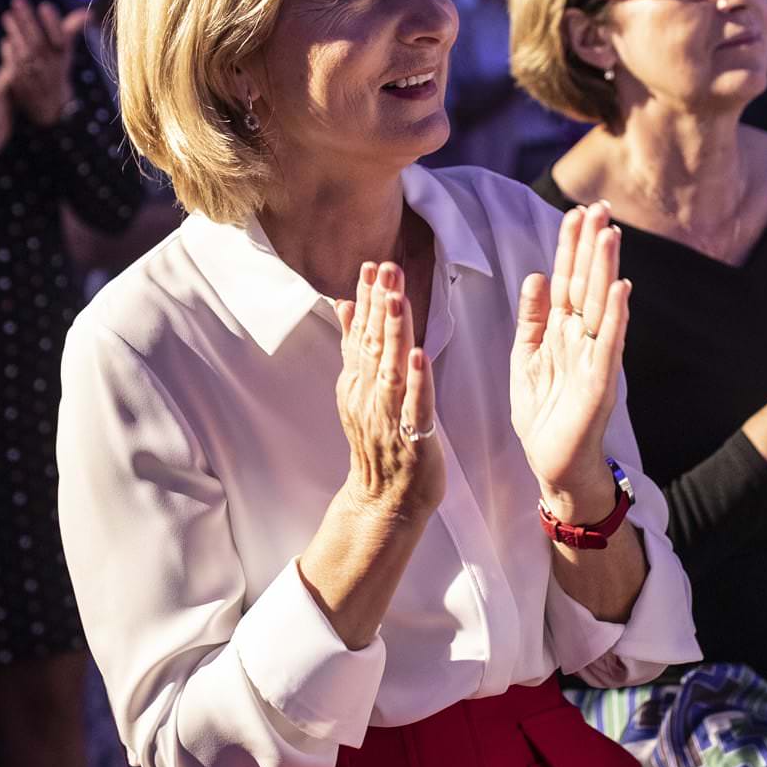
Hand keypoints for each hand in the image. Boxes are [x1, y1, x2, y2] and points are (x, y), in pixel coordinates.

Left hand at [0, 0, 89, 126]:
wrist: (48, 104)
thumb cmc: (54, 66)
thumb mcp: (65, 49)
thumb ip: (72, 28)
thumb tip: (89, 14)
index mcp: (63, 56)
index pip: (60, 38)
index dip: (53, 23)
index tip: (45, 6)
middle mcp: (50, 67)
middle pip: (38, 42)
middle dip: (27, 21)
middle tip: (18, 0)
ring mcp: (34, 75)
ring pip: (24, 52)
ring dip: (15, 32)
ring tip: (7, 15)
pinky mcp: (19, 83)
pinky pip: (13, 65)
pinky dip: (9, 51)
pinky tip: (7, 39)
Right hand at [333, 260, 442, 519]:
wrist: (382, 501)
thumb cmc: (379, 443)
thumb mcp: (359, 390)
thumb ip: (355, 347)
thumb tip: (346, 304)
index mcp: (358, 383)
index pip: (362, 334)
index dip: (367, 300)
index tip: (370, 266)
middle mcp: (369, 396)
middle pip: (374, 344)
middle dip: (381, 304)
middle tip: (385, 268)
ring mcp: (389, 418)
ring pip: (391, 369)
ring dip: (394, 333)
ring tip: (397, 299)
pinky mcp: (413, 439)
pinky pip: (415, 408)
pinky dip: (417, 382)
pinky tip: (419, 356)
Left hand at [512, 203, 631, 514]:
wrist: (553, 464)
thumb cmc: (543, 415)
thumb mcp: (526, 358)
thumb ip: (531, 318)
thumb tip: (535, 275)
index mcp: (560, 331)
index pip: (566, 279)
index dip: (570, 247)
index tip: (576, 212)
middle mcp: (582, 337)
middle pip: (586, 283)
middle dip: (591, 246)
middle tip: (599, 207)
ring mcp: (594, 357)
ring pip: (600, 304)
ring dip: (605, 269)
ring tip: (609, 234)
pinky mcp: (602, 381)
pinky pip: (609, 343)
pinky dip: (615, 315)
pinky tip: (620, 288)